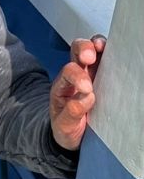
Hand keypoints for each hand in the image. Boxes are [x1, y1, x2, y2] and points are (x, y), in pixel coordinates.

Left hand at [49, 35, 105, 151]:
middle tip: (90, 58)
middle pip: (76, 51)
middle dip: (84, 49)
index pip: (68, 72)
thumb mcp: (64, 125)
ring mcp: (91, 72)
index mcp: (62, 85)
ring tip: (103, 47)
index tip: (87, 89)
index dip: (77, 76)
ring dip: (98, 44)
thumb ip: (71, 113)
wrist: (73, 134)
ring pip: (93, 48)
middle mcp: (76, 74)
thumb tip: (86, 98)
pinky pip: (107, 57)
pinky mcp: (104, 74)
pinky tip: (117, 55)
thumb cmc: (67, 127)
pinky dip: (111, 52)